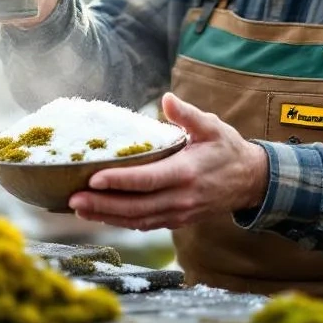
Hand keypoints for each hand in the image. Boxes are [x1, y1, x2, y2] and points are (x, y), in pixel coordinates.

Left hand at [68, 93, 269, 230]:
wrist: (250, 182)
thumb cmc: (227, 149)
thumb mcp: (212, 126)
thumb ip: (187, 114)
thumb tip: (167, 99)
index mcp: (187, 173)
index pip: (148, 180)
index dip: (120, 181)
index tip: (94, 178)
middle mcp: (181, 198)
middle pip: (136, 206)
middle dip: (103, 204)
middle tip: (73, 199)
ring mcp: (179, 213)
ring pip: (137, 220)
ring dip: (107, 216)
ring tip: (78, 208)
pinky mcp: (177, 220)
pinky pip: (145, 224)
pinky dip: (121, 222)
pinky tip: (100, 215)